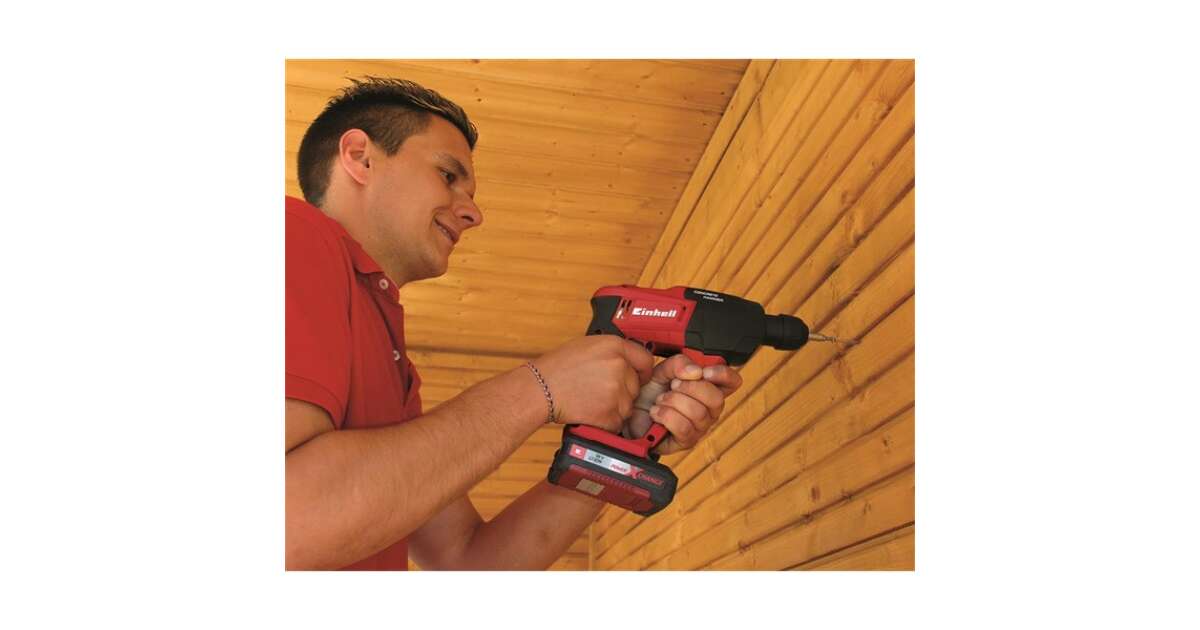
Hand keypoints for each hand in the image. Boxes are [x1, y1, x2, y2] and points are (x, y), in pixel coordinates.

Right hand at [529, 336, 653, 432]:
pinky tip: (591, 411)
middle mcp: (618, 366)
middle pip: (636, 386)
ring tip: (592, 400)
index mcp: (614, 346)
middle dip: (623, 391)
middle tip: (600, 390)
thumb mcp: (587, 346)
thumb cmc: (557, 368)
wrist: (541, 389)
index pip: (646, 360)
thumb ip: (613, 352)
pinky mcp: (610, 413)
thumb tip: (629, 361)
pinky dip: (607, 421)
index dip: (642, 371)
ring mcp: (616, 391)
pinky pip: (618, 421)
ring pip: (628, 405)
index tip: (639, 377)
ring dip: (615, 408)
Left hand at [623, 354, 743, 454]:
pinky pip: (684, 427)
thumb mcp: (663, 371)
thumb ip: (679, 364)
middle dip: (690, 388)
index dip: (723, 375)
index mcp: (707, 388)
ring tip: (660, 400)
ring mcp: (699, 426)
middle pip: (716, 399)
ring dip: (674, 402)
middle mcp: (708, 409)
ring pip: (698, 413)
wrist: (630, 412)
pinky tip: (657, 413)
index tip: (705, 372)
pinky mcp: (685, 441)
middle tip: (673, 385)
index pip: (731, 382)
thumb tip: (696, 371)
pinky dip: (666, 416)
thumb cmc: (649, 393)